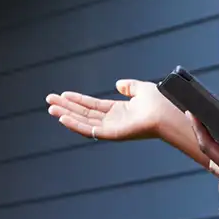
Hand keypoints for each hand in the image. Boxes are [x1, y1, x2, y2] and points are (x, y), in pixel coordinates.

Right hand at [45, 79, 182, 141]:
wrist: (169, 113)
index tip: (63, 94)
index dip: (77, 99)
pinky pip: (90, 130)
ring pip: (83, 121)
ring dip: (66, 114)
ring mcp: (111, 128)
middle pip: (84, 113)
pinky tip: (63, 118)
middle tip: (49, 100)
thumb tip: (119, 84)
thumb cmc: (161, 103)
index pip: (92, 105)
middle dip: (66, 106)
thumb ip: (130, 86)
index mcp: (119, 111)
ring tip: (51, 109)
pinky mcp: (111, 134)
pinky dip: (75, 124)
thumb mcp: (142, 89)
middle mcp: (113, 121)